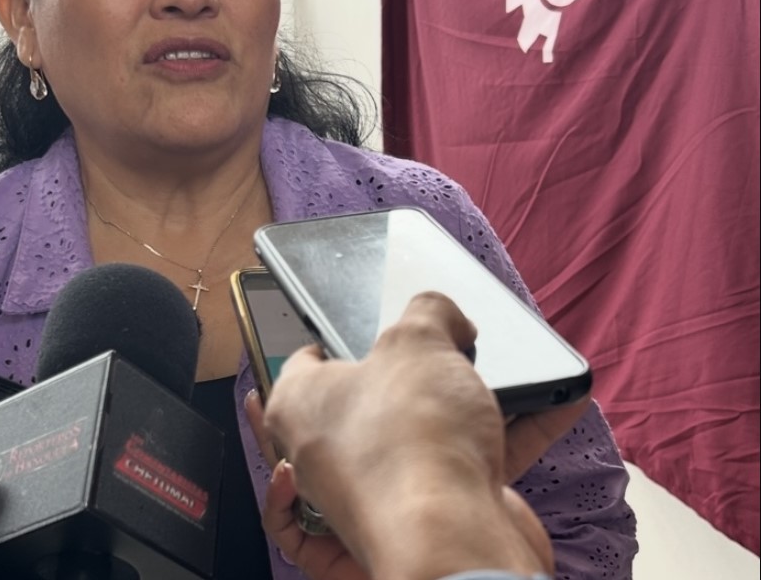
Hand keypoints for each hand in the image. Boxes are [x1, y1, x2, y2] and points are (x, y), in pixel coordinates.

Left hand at [263, 293, 584, 579]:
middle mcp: (330, 455)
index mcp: (300, 408)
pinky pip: (476, 464)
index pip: (302, 366)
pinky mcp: (434, 513)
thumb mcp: (416, 340)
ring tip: (505, 368)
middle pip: (370, 399)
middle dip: (412, 372)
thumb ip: (429, 312)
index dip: (334, 340)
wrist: (456, 541)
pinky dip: (515, 436)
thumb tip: (443, 315)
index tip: (364, 327)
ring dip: (469, 403)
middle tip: (442, 348)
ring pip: (425, 433)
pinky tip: (553, 402)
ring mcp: (381, 490)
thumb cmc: (411, 441)